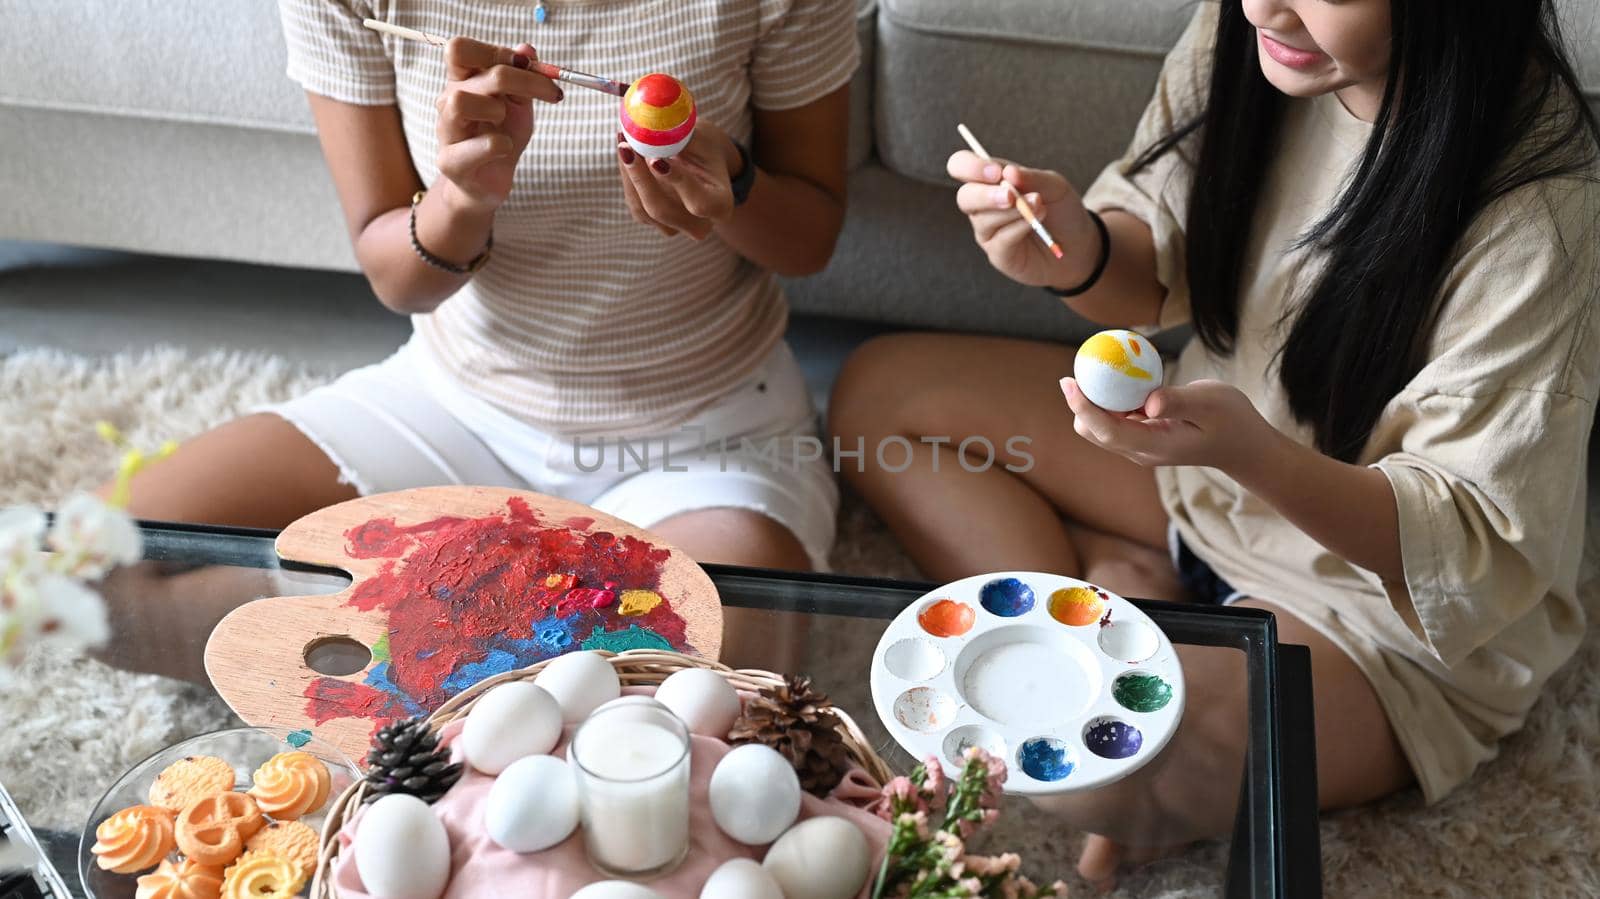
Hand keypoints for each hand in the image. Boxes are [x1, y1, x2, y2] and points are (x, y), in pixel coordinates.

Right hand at [435, 38, 561, 214]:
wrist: (489, 182)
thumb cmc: (501, 136)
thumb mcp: (519, 104)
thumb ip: (523, 77)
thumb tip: (526, 49)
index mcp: (462, 82)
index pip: (460, 48)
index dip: (496, 51)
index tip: (531, 66)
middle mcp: (448, 101)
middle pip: (475, 70)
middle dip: (521, 79)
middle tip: (551, 94)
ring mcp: (446, 131)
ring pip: (460, 101)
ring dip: (496, 109)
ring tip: (504, 123)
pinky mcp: (451, 162)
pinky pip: (482, 145)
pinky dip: (502, 145)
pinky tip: (505, 150)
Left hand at [616, 120, 741, 238]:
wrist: (700, 161)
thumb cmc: (705, 146)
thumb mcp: (701, 137)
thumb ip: (679, 137)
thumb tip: (648, 130)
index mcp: (720, 205)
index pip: (699, 202)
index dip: (676, 182)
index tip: (656, 158)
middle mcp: (698, 224)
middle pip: (661, 210)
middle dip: (640, 177)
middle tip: (627, 146)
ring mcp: (674, 227)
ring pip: (642, 208)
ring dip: (629, 174)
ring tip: (623, 140)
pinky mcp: (652, 221)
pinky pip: (634, 202)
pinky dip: (627, 176)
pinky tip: (625, 151)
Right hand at [948, 150, 1100, 288]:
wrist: (1079, 245)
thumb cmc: (1061, 210)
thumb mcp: (1054, 186)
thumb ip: (1031, 177)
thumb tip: (1008, 172)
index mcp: (990, 181)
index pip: (961, 166)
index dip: (970, 166)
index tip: (996, 172)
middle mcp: (983, 206)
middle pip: (964, 197)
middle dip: (985, 195)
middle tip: (1011, 196)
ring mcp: (988, 232)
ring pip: (983, 220)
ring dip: (1012, 211)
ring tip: (1039, 207)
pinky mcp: (998, 254)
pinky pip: (1000, 240)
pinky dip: (1019, 228)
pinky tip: (1036, 223)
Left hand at [1061, 378, 1274, 470]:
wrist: (1244, 446)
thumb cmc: (1232, 422)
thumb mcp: (1211, 404)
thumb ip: (1178, 402)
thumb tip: (1148, 403)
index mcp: (1154, 446)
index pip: (1106, 430)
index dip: (1083, 407)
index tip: (1068, 382)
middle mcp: (1140, 451)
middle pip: (1094, 431)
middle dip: (1080, 404)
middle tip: (1081, 368)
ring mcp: (1141, 447)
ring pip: (1102, 427)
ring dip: (1095, 402)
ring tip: (1098, 369)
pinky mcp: (1145, 438)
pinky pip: (1118, 420)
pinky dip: (1111, 401)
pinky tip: (1118, 377)